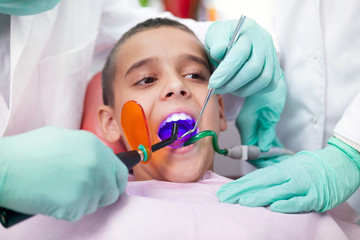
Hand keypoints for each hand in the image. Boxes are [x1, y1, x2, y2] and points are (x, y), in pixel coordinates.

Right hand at [0, 126, 127, 220]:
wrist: (5, 166)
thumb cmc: (27, 152)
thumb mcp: (63, 139)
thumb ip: (86, 150)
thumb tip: (99, 162)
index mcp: (95, 146)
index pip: (120, 171)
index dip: (115, 182)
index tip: (110, 188)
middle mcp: (97, 164)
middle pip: (112, 192)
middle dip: (99, 196)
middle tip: (81, 195)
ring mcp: (88, 184)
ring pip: (93, 205)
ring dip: (79, 203)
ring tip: (57, 190)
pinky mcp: (76, 203)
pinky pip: (76, 214)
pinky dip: (65, 211)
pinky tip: (50, 198)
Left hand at [205, 17, 280, 96]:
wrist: (234, 36)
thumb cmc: (223, 38)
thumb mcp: (215, 36)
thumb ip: (217, 44)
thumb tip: (219, 52)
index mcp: (248, 30)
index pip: (241, 53)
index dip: (227, 71)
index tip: (213, 83)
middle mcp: (264, 41)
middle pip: (254, 68)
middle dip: (234, 83)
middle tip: (218, 88)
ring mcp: (272, 54)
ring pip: (264, 79)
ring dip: (244, 89)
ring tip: (227, 89)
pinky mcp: (275, 66)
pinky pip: (270, 84)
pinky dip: (255, 90)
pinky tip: (240, 89)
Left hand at [217, 137, 359, 212]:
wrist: (342, 161)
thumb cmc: (314, 165)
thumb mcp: (291, 166)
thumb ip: (275, 175)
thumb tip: (257, 182)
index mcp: (282, 169)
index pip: (256, 178)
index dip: (239, 185)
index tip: (225, 191)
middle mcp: (289, 175)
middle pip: (261, 184)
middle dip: (241, 191)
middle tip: (224, 198)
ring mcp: (303, 185)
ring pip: (277, 191)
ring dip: (259, 197)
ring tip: (242, 202)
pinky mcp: (316, 196)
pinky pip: (300, 201)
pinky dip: (287, 204)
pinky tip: (274, 207)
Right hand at [236, 71, 285, 166]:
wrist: (267, 75)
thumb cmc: (269, 90)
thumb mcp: (270, 111)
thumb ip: (266, 130)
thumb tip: (263, 148)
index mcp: (247, 125)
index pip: (250, 150)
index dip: (262, 160)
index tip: (278, 165)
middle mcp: (247, 127)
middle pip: (254, 151)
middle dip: (268, 161)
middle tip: (284, 165)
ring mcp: (251, 126)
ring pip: (258, 147)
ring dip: (271, 155)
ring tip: (285, 161)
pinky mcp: (257, 124)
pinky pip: (262, 140)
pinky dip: (271, 147)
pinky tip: (282, 151)